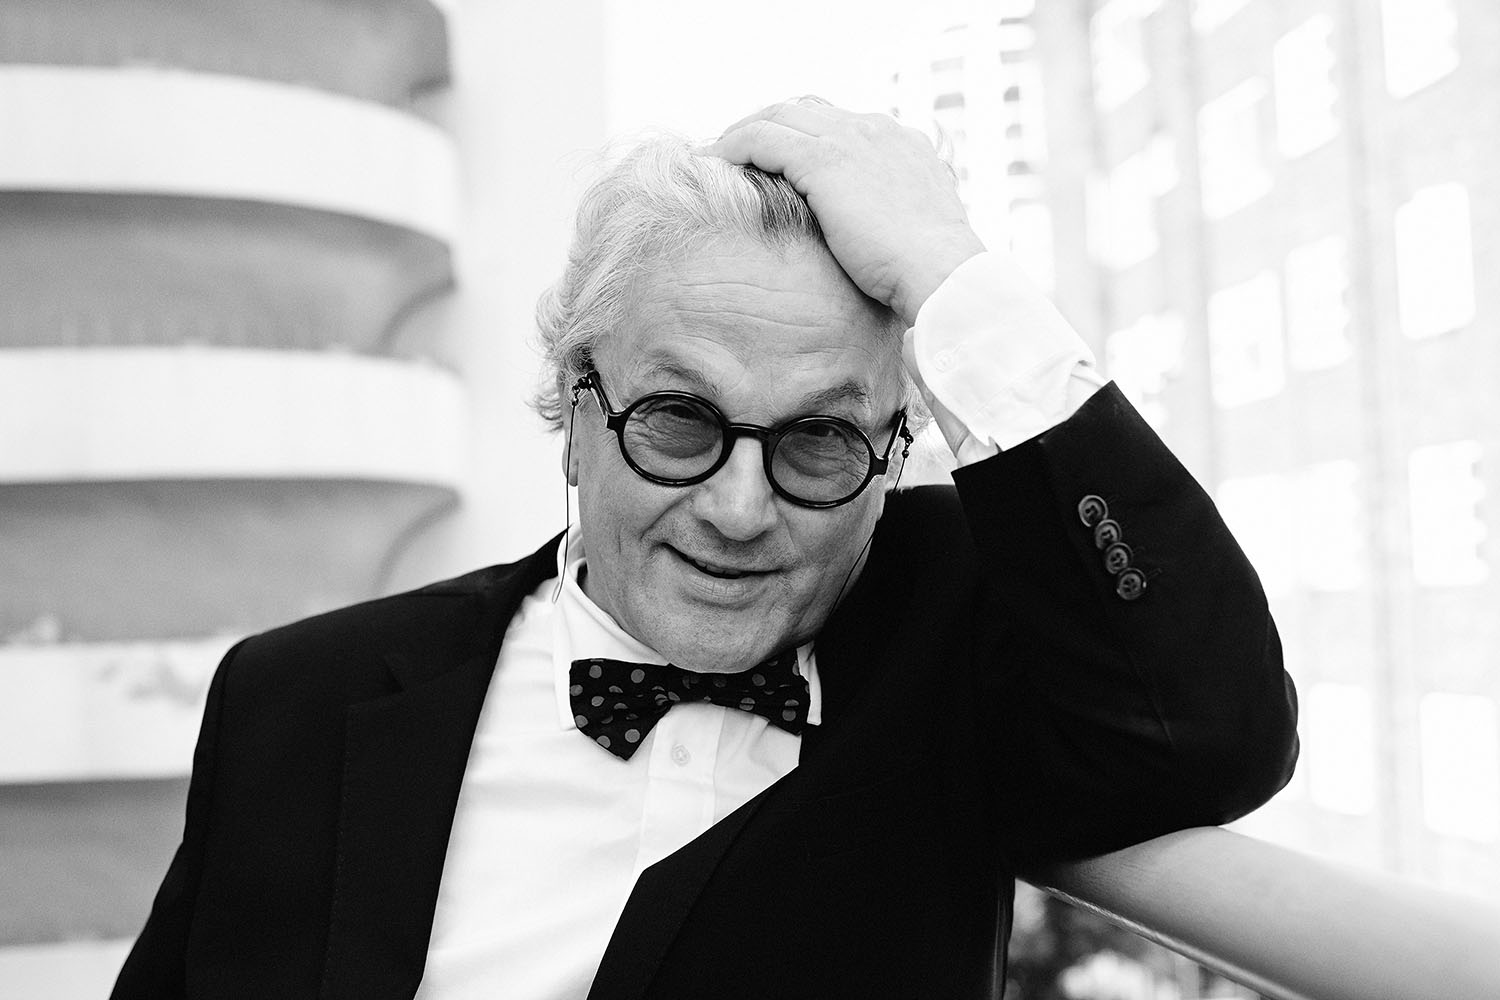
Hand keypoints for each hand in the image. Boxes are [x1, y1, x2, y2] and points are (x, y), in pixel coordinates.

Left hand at [703, 99, 985, 326]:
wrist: (942, 272)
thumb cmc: (929, 273)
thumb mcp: (914, 234)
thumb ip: (891, 219)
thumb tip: (873, 242)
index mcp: (899, 143)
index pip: (838, 121)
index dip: (800, 134)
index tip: (776, 158)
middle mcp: (875, 130)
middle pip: (803, 109)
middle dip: (765, 126)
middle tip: (733, 151)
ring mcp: (850, 140)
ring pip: (777, 117)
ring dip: (742, 133)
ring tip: (715, 156)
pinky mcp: (824, 161)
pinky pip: (761, 139)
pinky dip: (733, 147)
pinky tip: (712, 165)